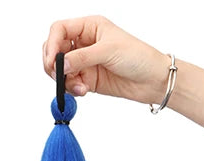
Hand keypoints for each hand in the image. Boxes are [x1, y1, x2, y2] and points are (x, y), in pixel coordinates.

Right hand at [42, 16, 169, 105]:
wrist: (152, 80)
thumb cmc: (137, 57)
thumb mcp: (108, 51)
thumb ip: (82, 57)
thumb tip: (61, 64)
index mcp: (89, 27)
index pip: (59, 29)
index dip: (52, 44)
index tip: (52, 61)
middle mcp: (84, 43)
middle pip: (55, 50)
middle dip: (53, 64)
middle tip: (58, 76)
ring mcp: (85, 62)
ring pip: (61, 70)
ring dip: (64, 80)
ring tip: (78, 87)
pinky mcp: (88, 80)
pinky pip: (70, 84)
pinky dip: (72, 89)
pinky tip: (83, 91)